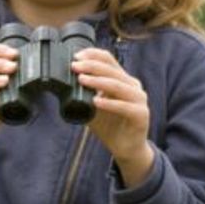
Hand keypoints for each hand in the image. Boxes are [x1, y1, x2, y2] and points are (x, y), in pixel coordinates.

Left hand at [72, 48, 154, 186]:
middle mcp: (133, 86)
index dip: (93, 55)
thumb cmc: (109, 126)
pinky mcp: (141, 115)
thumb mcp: (92, 106)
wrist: (126, 149)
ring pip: (118, 86)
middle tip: (75, 67)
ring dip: (99, 82)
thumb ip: (83, 94)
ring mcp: (139, 100)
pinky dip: (110, 103)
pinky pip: (125, 107)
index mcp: (123, 79)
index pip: (109, 60)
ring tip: (82, 80)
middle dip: (92, 66)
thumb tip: (63, 84)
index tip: (76, 56)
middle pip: (112, 70)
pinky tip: (96, 101)